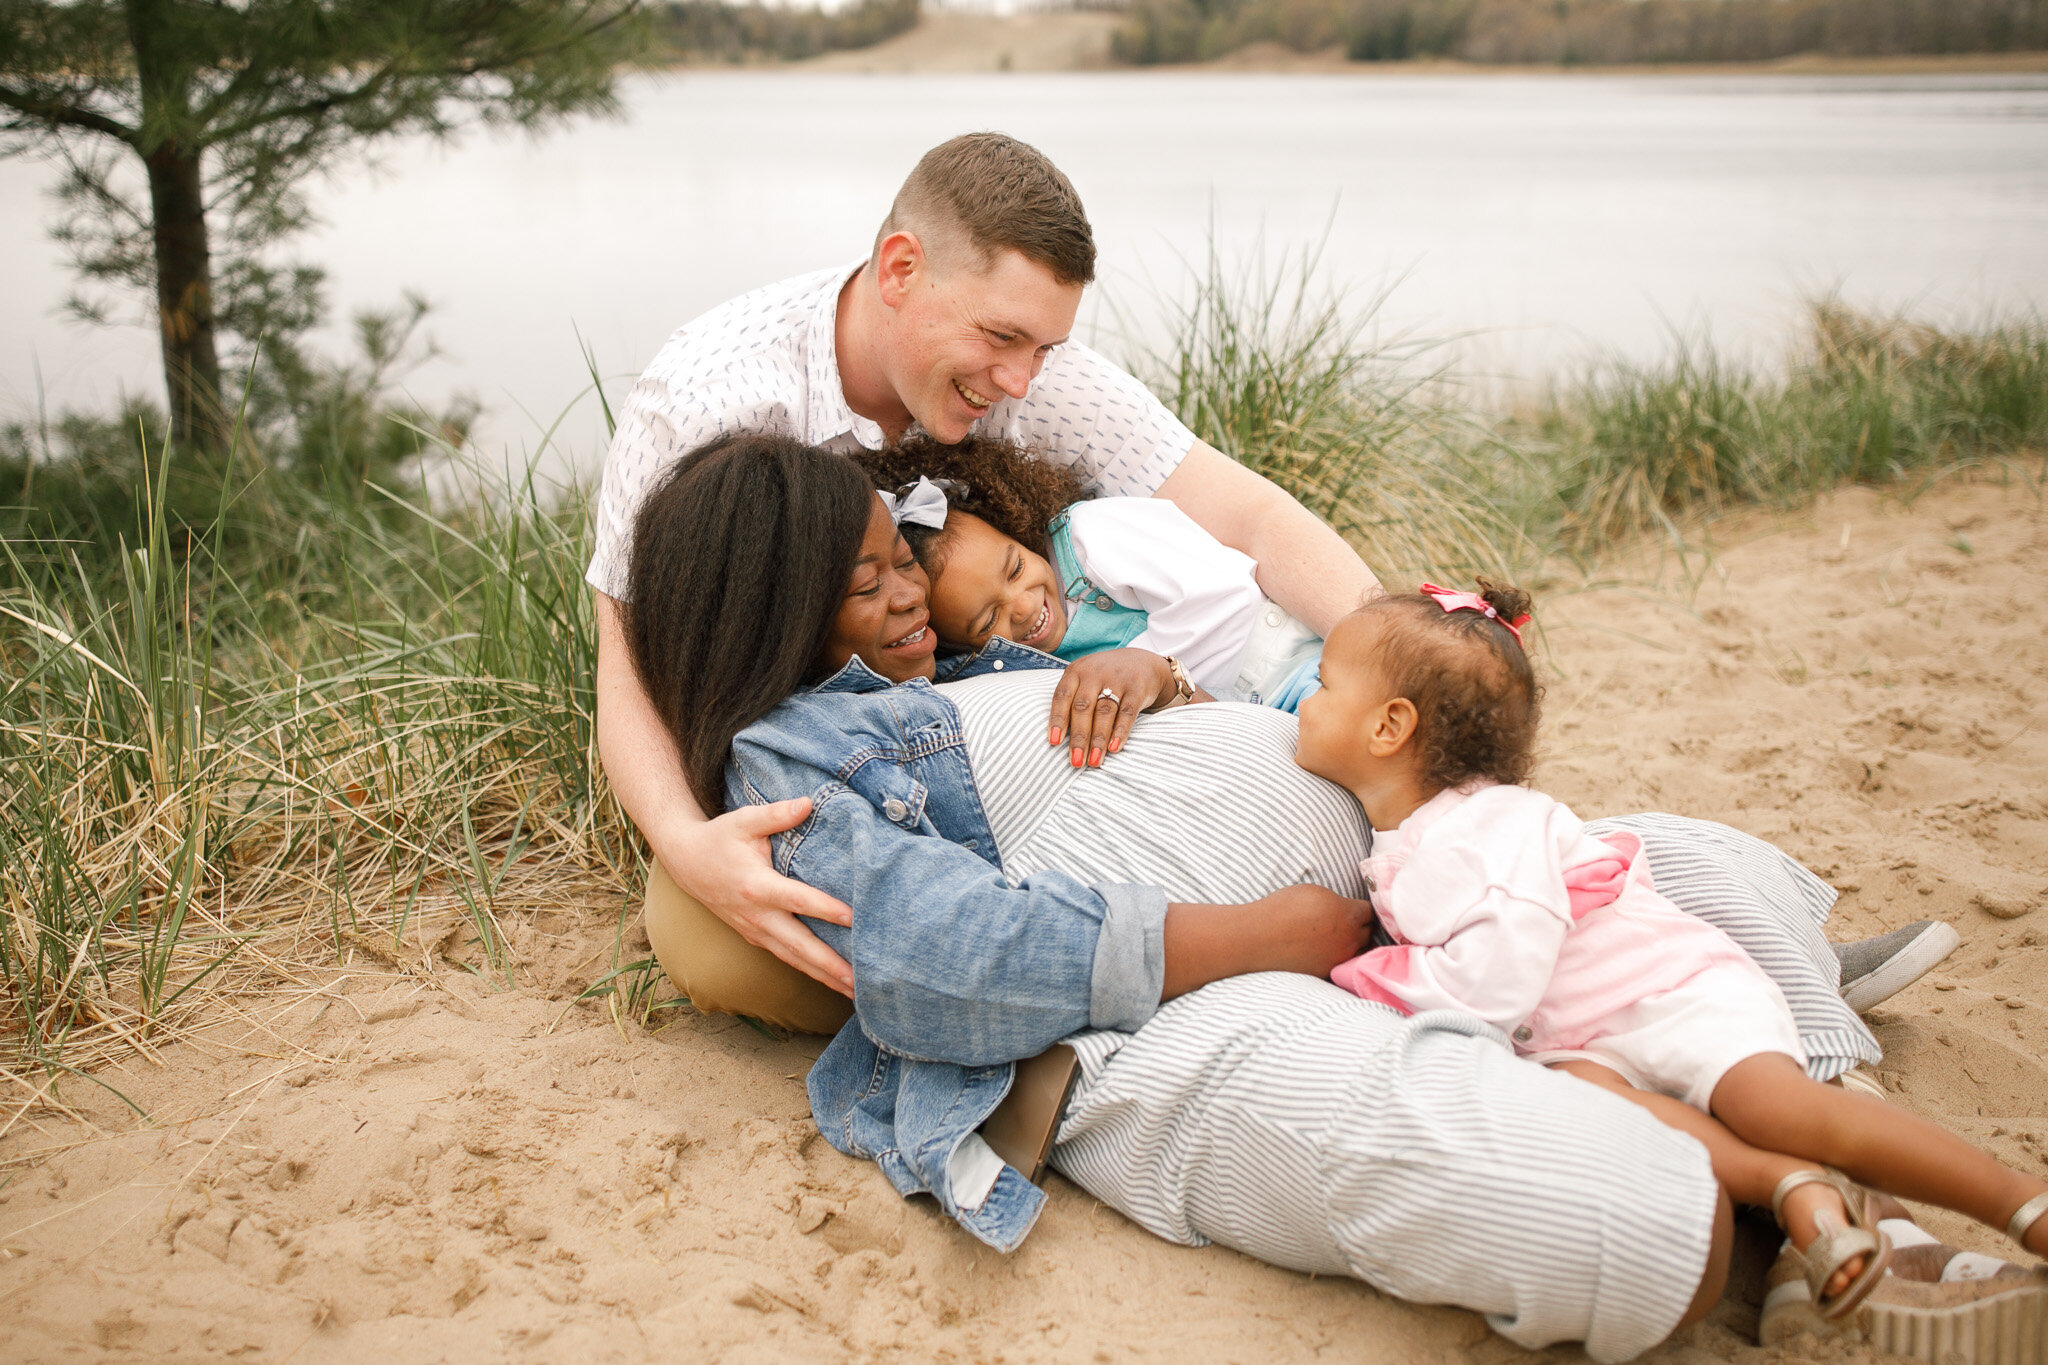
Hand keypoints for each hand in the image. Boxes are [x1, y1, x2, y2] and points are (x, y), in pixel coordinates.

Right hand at [663, 798, 855, 996]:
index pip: (797, 899)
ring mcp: (754, 930)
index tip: (853, 918)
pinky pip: (786, 958)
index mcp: (756, 885)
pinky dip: (809, 971)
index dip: (825, 909)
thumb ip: (777, 814)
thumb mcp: (745, 820)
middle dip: (829, 964)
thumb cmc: (720, 837)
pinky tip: (831, 981)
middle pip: (798, 945)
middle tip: (860, 980)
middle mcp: (756, 915)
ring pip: (793, 959)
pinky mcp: (755, 937)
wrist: (686, 862)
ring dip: (824, 976)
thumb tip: (809, 803)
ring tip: (855, 992)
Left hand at [1047, 649, 1175, 767]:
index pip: (1062, 696)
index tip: (1054, 743)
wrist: (1141, 662)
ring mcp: (1117, 679)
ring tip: (1094, 762)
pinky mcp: (1137, 688)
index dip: (1057, 720)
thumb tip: (1057, 740)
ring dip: (1098, 739)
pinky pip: (1128, 712)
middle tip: (1076, 762)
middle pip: (1083, 707)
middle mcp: (1094, 673)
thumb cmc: (1103, 679)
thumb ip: (1071, 702)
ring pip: (1104, 712)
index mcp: (1076, 671)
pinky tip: (1114, 748)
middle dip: (1079, 737)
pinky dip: (1120, 731)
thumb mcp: (1084, 680)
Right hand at [1252, 884, 1376, 976]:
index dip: (1362, 908)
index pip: (1371, 912)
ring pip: (1358, 951)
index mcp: (1349, 915)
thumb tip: (1345, 909)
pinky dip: (1336, 958)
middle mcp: (1350, 939)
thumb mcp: (1315, 892)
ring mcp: (1339, 959)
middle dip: (1361, 926)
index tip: (1353, 908)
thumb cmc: (1283, 908)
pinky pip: (1340, 964)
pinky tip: (1323, 951)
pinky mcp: (1326, 973)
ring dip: (1352, 944)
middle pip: (1368, 933)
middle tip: (1345, 922)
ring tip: (1336, 938)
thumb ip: (1338, 902)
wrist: (1260, 937)